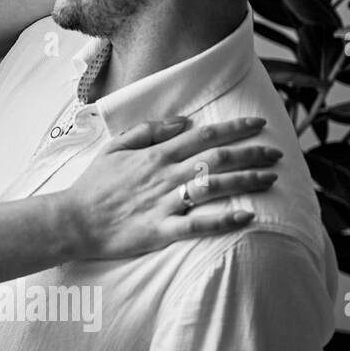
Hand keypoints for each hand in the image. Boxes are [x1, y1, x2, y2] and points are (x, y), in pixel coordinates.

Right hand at [65, 116, 279, 260]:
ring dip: (247, 181)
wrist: (72, 220)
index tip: (258, 124)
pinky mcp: (161, 229)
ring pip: (214, 187)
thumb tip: (183, 121)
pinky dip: (224, 220)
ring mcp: (164, 202)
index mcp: (155, 154)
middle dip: (251, 153)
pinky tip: (247, 217)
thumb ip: (148, 131)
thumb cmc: (93, 185)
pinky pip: (198, 224)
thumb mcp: (114, 147)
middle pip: (217, 159)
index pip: (203, 135)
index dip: (234, 128)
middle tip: (276, 153)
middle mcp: (164, 175)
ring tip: (271, 179)